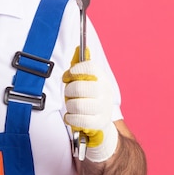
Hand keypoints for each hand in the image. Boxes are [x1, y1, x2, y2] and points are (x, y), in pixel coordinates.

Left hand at [63, 48, 118, 162]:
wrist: (100, 126)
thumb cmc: (87, 100)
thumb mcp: (85, 82)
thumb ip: (80, 67)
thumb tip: (80, 48)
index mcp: (101, 78)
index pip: (89, 67)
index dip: (74, 71)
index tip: (69, 77)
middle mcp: (105, 91)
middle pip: (79, 86)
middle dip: (69, 92)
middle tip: (70, 95)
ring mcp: (103, 107)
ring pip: (77, 104)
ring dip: (70, 106)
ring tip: (73, 107)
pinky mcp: (99, 123)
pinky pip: (77, 119)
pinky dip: (70, 118)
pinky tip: (72, 117)